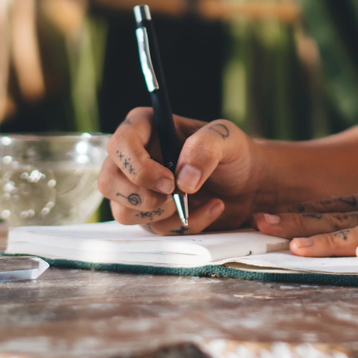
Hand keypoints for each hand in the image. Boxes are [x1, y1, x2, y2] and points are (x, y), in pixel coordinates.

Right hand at [98, 108, 263, 233]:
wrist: (248, 183)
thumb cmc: (232, 152)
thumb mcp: (226, 138)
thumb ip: (205, 148)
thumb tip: (183, 180)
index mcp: (145, 127)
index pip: (119, 145)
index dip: (138, 167)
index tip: (169, 181)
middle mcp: (134, 157)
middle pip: (108, 182)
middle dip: (142, 197)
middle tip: (176, 197)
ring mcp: (138, 188)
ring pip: (123, 212)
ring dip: (162, 214)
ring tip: (194, 201)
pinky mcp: (150, 214)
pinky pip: (153, 229)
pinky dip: (183, 225)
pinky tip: (209, 209)